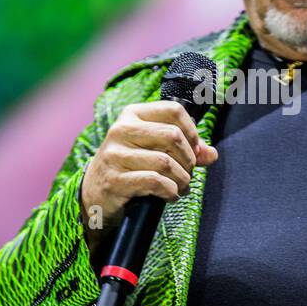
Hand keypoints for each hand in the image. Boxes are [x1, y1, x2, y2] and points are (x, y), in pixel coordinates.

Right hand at [80, 100, 218, 246]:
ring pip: (165, 162)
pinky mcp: (115, 180)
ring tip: (181, 187)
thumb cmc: (130, 167)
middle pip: (172, 136)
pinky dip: (170, 191)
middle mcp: (120, 130)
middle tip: (188, 173)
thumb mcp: (154, 150)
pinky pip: (155, 182)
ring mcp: (114, 155)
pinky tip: (170, 195)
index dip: (192, 132)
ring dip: (182, 179)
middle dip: (188, 159)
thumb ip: (185, 149)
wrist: (94, 194)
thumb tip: (211, 154)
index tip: (195, 150)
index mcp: (132, 114)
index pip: (173, 110)